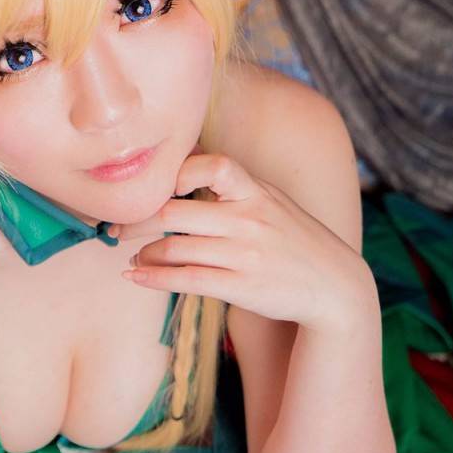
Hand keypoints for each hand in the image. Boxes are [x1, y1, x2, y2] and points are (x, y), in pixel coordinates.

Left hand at [111, 151, 369, 333]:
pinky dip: (153, 278)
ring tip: (133, 255)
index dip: (176, 172)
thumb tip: (182, 165)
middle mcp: (249, 219)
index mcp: (255, 192)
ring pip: (175, 248)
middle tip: (116, 226)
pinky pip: (186, 280)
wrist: (335, 287)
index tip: (154, 185)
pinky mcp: (240, 286)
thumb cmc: (293, 240)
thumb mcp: (271, 202)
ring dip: (144, 252)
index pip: (212, 165)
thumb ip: (233, 187)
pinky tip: (135, 276)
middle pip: (174, 212)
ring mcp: (244, 255)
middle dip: (136, 220)